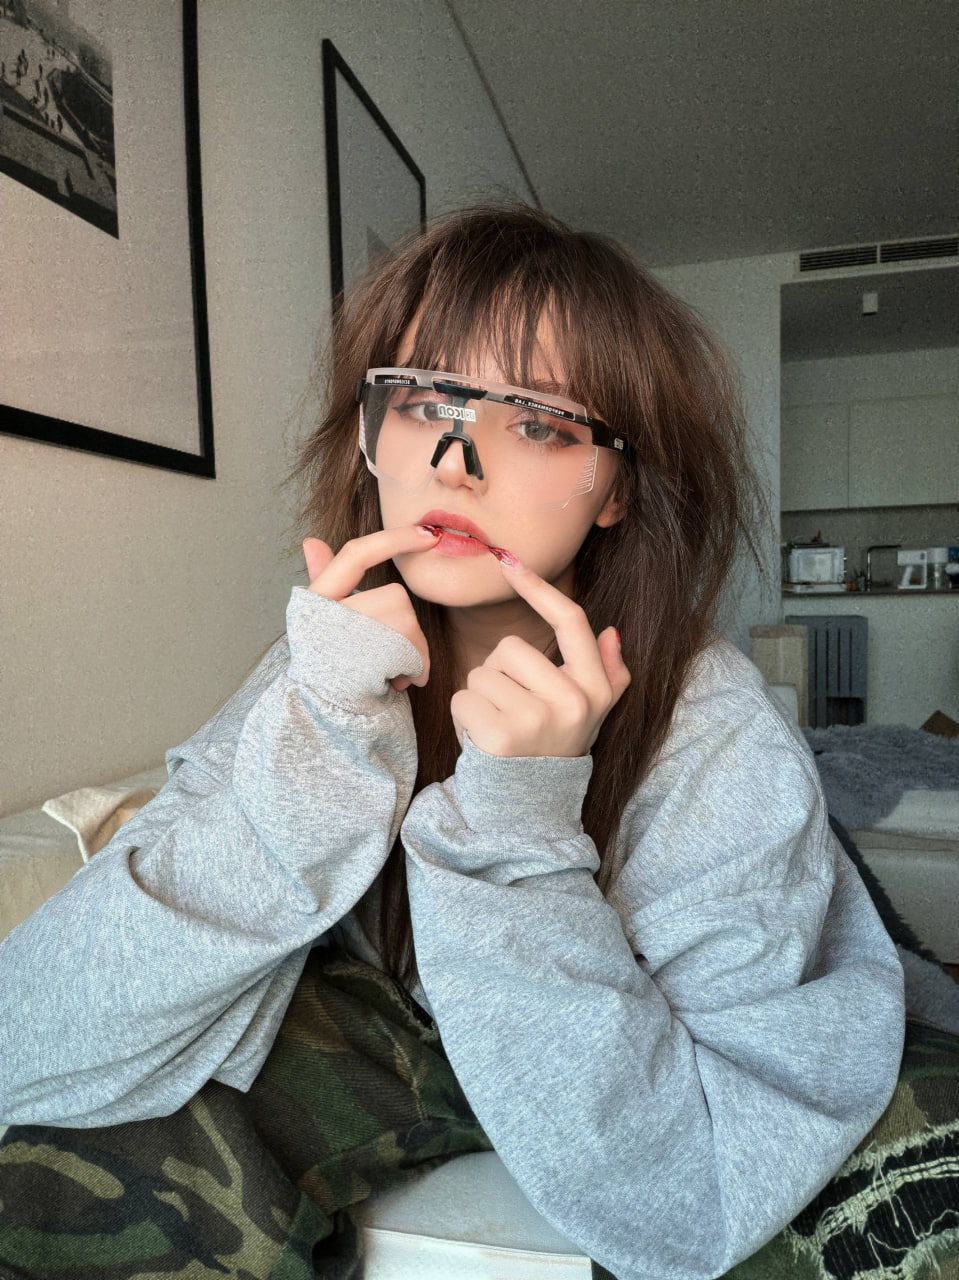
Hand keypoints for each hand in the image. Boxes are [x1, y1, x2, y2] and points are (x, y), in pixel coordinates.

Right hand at [302, 525, 440, 691]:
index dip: (395, 539)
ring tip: (392, 673)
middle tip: (393, 657)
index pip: (357, 553)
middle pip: (395, 597)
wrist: (326, 717)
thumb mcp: (322, 620)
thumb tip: (312, 541)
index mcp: (316, 598)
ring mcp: (347, 637)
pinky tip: (397, 683)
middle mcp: (327, 614)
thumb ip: (323, 579)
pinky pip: (411, 651)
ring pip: (408, 624)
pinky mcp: (368, 663)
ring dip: (413, 652)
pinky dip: (415, 668)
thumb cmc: (332, 665)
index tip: (429, 534)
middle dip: (406, 628)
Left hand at [450, 557, 630, 757]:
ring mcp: (537, 718)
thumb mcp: (592, 714)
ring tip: (498, 726)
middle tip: (512, 711)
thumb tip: (612, 632)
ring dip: (480, 698)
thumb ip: (610, 674)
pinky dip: (463, 718)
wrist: (529, 810)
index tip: (510, 562)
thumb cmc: (553, 748)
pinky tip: (482, 740)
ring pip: (482, 673)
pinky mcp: (501, 736)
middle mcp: (572, 701)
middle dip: (500, 674)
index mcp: (595, 688)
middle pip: (510, 648)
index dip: (538, 589)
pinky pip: (463, 698)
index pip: (570, 622)